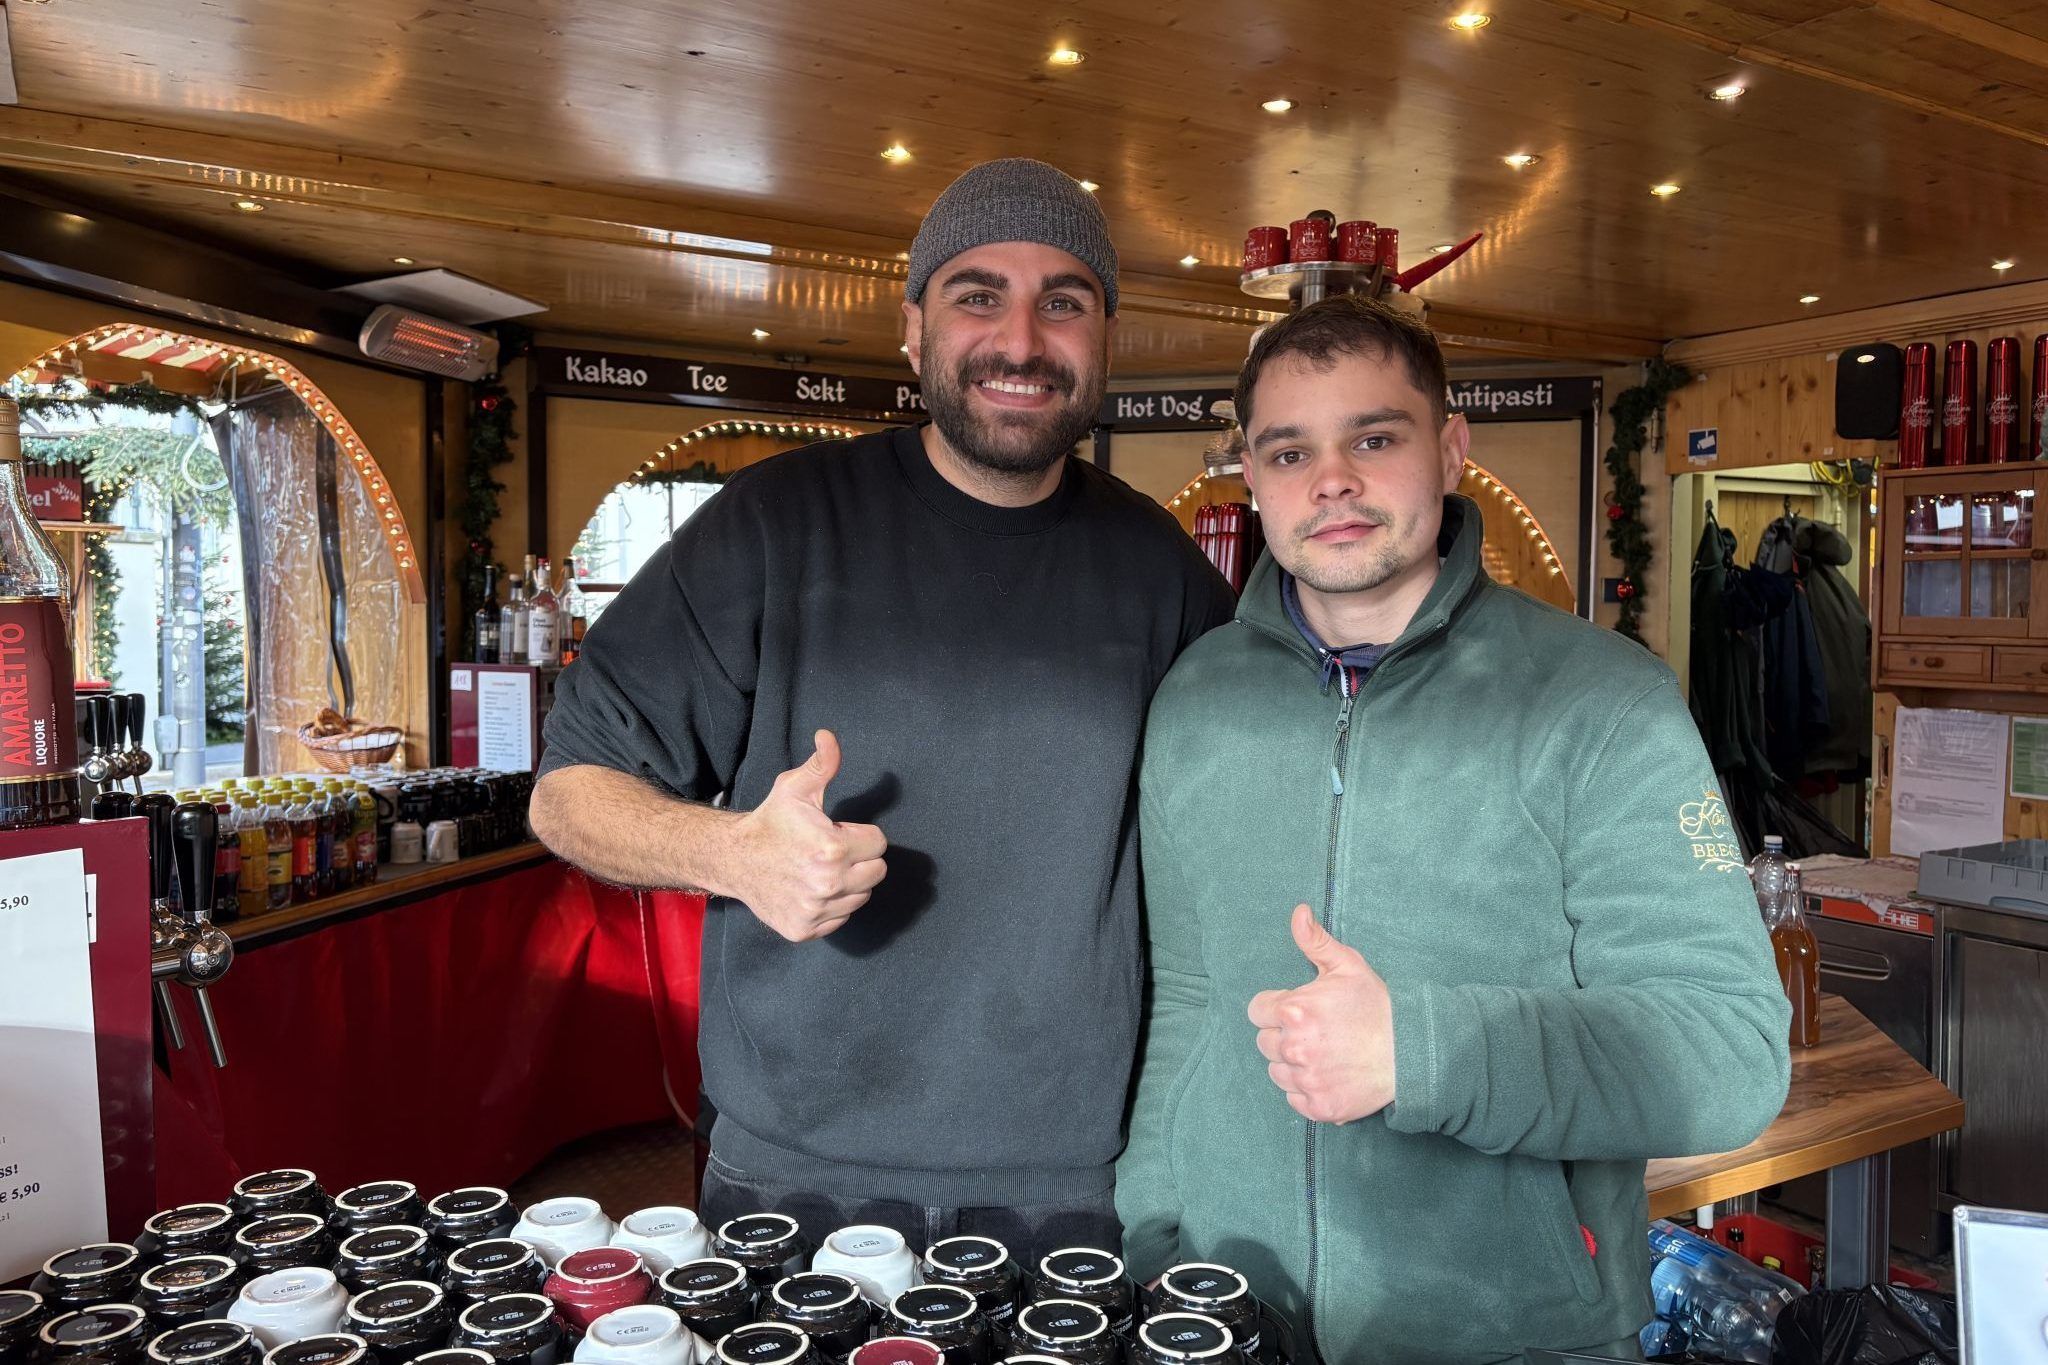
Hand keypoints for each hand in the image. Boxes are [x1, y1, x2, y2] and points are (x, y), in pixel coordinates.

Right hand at [732, 729, 888, 941]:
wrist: (734, 859)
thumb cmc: (770, 822)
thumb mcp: (795, 788)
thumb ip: (822, 764)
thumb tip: (828, 736)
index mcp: (833, 848)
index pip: (879, 843)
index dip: (859, 833)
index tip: (837, 831)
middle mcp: (828, 884)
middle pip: (877, 872)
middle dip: (860, 858)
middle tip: (831, 851)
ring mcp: (817, 910)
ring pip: (861, 897)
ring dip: (849, 883)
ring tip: (820, 868)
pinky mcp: (806, 929)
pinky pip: (840, 918)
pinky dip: (832, 906)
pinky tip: (811, 888)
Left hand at [1247, 904, 1395, 1123]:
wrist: (1412, 1051)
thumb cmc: (1377, 1006)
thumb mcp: (1348, 965)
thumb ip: (1315, 941)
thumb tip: (1297, 913)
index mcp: (1294, 1011)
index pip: (1257, 1011)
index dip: (1275, 1009)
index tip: (1296, 1011)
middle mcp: (1294, 1047)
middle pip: (1264, 1043)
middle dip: (1283, 1036)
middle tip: (1315, 1032)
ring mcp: (1306, 1080)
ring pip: (1276, 1072)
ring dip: (1292, 1064)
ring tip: (1323, 1053)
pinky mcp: (1319, 1107)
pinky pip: (1293, 1098)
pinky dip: (1306, 1090)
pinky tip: (1328, 1074)